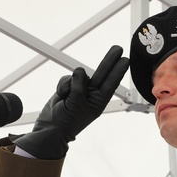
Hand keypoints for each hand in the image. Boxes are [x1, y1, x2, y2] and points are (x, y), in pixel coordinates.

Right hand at [14, 46, 128, 158]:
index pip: (111, 83)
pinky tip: (61, 96)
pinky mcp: (69, 87)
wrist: (51, 128)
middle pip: (102, 73)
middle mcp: (92, 94)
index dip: (118, 70)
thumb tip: (79, 71)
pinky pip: (67, 78)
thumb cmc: (67, 122)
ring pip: (79, 75)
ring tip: (66, 98)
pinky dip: (62, 86)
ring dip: (70, 84)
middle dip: (109, 60)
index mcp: (99, 101)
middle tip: (118, 48)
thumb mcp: (76, 103)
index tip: (126, 60)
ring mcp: (80, 90)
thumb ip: (79, 85)